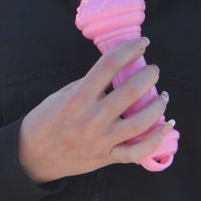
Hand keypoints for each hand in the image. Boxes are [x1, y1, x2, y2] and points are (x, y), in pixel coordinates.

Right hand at [17, 38, 173, 184]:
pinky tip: (167, 126)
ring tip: (163, 96)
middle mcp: (91, 119)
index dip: (130, 50)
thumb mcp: (62, 95)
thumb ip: (89, 85)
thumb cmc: (47, 120)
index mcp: (78, 98)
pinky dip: (157, 139)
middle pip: (131, 92)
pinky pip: (138, 151)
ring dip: (158, 106)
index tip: (142, 43)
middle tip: (154, 70)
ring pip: (141, 122)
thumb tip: (117, 71)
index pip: (109, 65)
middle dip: (149, 76)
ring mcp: (101, 140)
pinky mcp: (107, 157)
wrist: (33, 155)